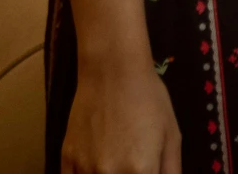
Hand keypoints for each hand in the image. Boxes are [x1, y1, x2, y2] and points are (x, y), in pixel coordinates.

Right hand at [61, 57, 179, 173]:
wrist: (113, 72)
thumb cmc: (150, 101)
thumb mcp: (172, 136)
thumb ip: (172, 171)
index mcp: (141, 170)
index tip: (146, 173)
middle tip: (131, 167)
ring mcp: (84, 169)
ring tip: (115, 165)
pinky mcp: (65, 160)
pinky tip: (96, 169)